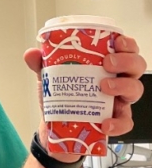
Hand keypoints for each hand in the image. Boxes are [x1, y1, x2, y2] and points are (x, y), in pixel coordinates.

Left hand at [24, 35, 146, 138]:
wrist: (55, 126)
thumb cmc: (61, 95)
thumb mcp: (50, 77)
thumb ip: (41, 64)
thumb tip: (32, 53)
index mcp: (105, 65)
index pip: (125, 49)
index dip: (127, 44)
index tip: (117, 42)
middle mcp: (117, 80)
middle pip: (136, 66)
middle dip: (126, 61)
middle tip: (107, 64)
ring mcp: (118, 101)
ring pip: (135, 90)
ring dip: (123, 86)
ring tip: (104, 88)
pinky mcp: (114, 121)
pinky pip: (126, 123)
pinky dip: (118, 123)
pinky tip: (104, 123)